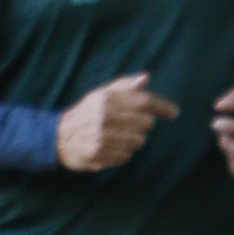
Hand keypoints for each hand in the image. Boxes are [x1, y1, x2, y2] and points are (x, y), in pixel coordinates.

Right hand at [54, 72, 171, 173]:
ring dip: (133, 140)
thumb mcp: (102, 94)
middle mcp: (105, 117)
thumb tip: (146, 78)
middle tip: (130, 125)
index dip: (162, 106)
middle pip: (146, 123)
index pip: (144, 101)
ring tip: (118, 136)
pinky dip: (123, 153)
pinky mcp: (99, 154)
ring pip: (139, 142)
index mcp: (107, 99)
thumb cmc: (85, 113)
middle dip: (142, 125)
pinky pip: (127, 156)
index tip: (174, 113)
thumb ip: (124, 86)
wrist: (58, 136)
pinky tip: (111, 147)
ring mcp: (102, 137)